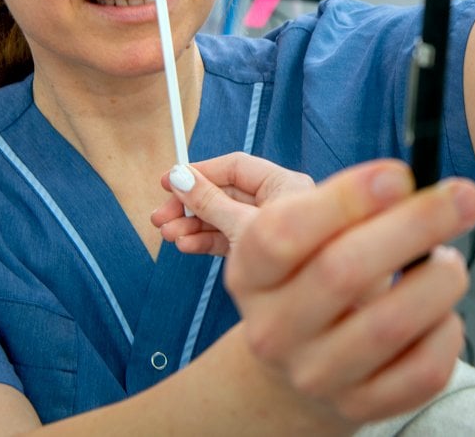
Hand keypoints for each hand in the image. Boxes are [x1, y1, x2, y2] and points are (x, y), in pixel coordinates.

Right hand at [151, 153, 314, 255]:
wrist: (314, 306)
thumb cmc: (292, 260)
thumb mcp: (244, 227)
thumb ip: (212, 203)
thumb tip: (180, 179)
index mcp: (284, 185)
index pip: (235, 167)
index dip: (201, 172)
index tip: (169, 181)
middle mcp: (277, 202)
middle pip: (224, 193)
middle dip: (191, 205)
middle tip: (160, 217)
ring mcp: (267, 227)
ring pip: (223, 217)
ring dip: (193, 225)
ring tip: (169, 235)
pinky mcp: (260, 250)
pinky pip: (228, 237)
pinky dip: (206, 240)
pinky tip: (186, 245)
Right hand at [164, 156, 474, 422]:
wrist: (300, 363)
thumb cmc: (317, 278)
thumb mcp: (310, 237)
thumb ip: (351, 206)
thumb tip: (416, 184)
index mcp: (253, 273)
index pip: (283, 233)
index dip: (345, 198)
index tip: (400, 174)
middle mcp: (275, 329)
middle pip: (342, 271)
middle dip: (415, 224)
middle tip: (464, 197)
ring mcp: (316, 375)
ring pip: (388, 325)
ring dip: (437, 281)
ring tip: (449, 262)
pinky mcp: (360, 406)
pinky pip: (421, 372)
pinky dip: (447, 332)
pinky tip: (444, 311)